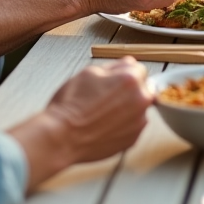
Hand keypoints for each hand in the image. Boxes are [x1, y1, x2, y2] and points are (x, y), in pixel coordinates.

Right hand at [8, 58, 151, 189]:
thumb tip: (128, 64)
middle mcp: (140, 100)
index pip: (138, 69)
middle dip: (128, 91)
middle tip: (105, 98)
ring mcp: (138, 122)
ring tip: (103, 114)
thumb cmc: (71, 105)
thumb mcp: (89, 72)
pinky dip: (123, 124)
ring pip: (138, 108)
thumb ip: (115, 66)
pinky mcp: (133, 139)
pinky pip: (132, 126)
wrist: (62, 137)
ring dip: (127, 108)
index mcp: (131, 80)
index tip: (112, 81)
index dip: (122, 74)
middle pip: (142, 89)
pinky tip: (104, 125)